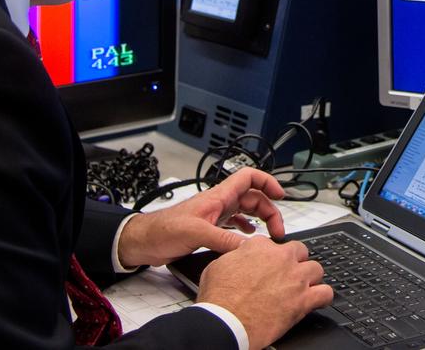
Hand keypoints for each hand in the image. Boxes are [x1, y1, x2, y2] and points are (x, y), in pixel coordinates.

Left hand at [117, 168, 286, 267]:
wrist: (143, 242)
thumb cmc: (163, 230)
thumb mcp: (196, 233)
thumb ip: (223, 239)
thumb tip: (249, 247)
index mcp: (218, 197)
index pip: (249, 177)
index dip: (267, 181)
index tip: (281, 195)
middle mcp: (219, 203)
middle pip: (253, 197)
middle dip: (269, 210)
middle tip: (277, 230)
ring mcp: (215, 215)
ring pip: (246, 211)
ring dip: (261, 221)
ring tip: (269, 236)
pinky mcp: (210, 229)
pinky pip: (235, 225)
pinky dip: (246, 230)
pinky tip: (248, 240)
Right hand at [198, 237, 332, 349]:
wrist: (225, 322)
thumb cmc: (219, 298)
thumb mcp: (218, 265)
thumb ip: (235, 255)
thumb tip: (240, 255)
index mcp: (260, 247)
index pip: (274, 244)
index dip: (271, 257)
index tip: (269, 266)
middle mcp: (281, 258)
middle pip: (300, 252)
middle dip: (295, 262)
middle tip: (287, 275)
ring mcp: (295, 278)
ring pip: (316, 269)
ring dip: (310, 278)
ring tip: (302, 288)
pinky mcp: (303, 300)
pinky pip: (326, 293)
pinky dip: (323, 297)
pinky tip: (316, 300)